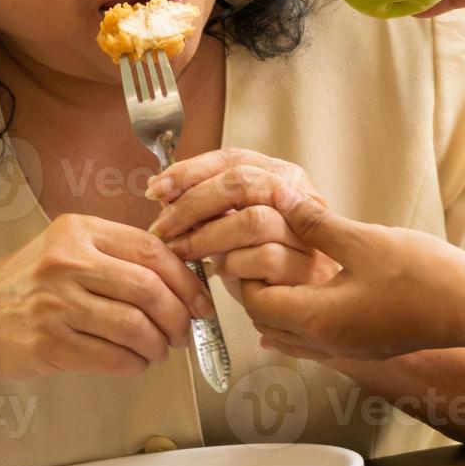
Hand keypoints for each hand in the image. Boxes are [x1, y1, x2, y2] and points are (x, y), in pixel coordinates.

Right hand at [0, 214, 213, 386]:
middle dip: (178, 317)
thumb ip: (118, 256)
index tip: (201, 302)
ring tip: (160, 350)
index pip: (151, 250)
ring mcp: (55, 304)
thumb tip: (185, 280)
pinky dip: (135, 364)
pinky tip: (136, 362)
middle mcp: (66, 263)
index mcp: (79, 231)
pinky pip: (113, 358)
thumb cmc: (31, 287)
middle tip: (184, 332)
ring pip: (135, 327)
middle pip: (148, 290)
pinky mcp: (49, 344)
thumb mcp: (68, 251)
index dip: (186, 280)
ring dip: (159, 345)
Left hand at [146, 149, 337, 305]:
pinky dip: (233, 265)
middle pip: (241, 182)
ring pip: (251, 220)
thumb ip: (205, 206)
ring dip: (206, 237)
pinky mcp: (307, 269)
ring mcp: (308, 233)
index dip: (190, 170)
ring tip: (183, 251)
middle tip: (162, 226)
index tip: (156, 188)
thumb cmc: (262, 266)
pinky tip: (220, 273)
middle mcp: (302, 198)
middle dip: (192, 203)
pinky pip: (263, 258)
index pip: (233, 159)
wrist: (296, 307)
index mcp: (284, 178)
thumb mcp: (231, 227)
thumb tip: (160, 191)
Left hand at [239, 185, 464, 361]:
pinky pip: (315, 341)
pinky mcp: (366, 348)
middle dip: (256, 289)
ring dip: (278, 306)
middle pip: (267, 323)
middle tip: (256, 253)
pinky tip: (310, 296)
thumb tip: (281, 198)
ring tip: (281, 270)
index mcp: (318, 318)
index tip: (244, 243)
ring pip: (291, 335)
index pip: (256, 302)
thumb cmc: (425, 276)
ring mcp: (347, 351)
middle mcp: (326, 343)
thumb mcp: (365, 239)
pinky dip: (302, 319)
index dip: (244, 273)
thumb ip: (316, 223)